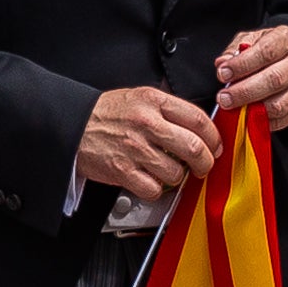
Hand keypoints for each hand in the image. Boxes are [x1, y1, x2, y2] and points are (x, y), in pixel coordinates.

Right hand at [75, 83, 219, 204]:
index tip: (215, 146)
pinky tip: (151, 179)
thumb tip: (200, 125)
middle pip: (194, 148)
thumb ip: (169, 108)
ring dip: (178, 176)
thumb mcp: (140, 97)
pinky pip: (154, 188)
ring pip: (177, 172)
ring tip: (170, 171)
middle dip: (205, 162)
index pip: (199, 120)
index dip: (214, 137)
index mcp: (154, 102)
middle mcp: (147, 123)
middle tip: (203, 166)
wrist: (72, 125)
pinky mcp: (123, 170)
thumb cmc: (107, 113)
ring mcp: (135, 148)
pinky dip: (156, 189)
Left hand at [215, 25, 287, 127]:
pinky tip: (247, 119)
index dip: (242, 65)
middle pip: (273, 80)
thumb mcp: (253, 41)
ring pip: (278, 104)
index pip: (265, 52)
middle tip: (224, 98)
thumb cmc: (270, 52)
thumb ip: (235, 50)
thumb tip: (222, 63)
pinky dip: (261, 123)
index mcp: (287, 39)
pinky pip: (281, 120)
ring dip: (252, 111)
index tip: (223, 74)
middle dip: (244, 91)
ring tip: (234, 110)